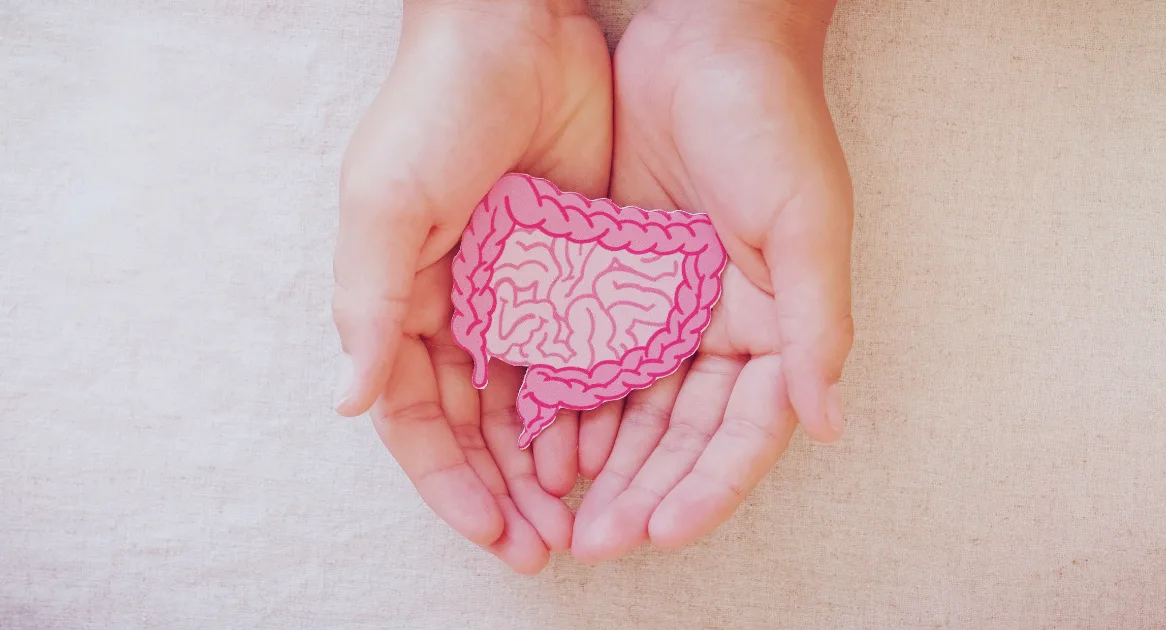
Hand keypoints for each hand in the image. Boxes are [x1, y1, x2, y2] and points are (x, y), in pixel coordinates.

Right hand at [333, 0, 611, 572]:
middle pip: (480, 427)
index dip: (450, 483)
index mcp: (403, 304)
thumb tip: (351, 403)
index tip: (493, 533)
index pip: (421, 419)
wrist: (518, 30)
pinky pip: (585, 356)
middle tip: (545, 545)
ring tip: (585, 515)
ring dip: (552, 463)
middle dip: (506, 490)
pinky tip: (615, 446)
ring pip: (534, 404)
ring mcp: (521, 297)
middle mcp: (460, 311)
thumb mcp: (386, 204)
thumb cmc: (433, 109)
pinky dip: (594, 406)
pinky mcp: (578, 273)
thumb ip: (368, 305)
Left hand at [572, 0, 853, 561]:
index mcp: (777, 326)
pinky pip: (591, 354)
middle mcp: (723, 329)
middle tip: (598, 539)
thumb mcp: (808, 223)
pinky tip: (545, 437)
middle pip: (683, 433)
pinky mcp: (617, 280)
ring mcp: (667, 309)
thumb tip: (827, 422)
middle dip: (645, 489)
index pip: (746, 430)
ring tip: (563, 508)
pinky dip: (573, 400)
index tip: (665, 529)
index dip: (710, 484)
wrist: (705, 40)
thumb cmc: (772, 123)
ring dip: (604, 461)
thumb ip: (816, 323)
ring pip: (634, 406)